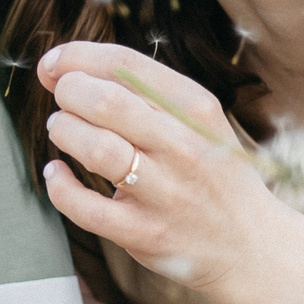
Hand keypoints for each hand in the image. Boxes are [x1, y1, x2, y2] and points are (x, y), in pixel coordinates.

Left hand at [35, 41, 294, 298]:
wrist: (251, 246)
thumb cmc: (211, 172)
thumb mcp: (198, 121)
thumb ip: (142, 92)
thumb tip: (64, 68)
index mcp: (197, 108)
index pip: (127, 65)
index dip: (76, 57)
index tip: (52, 65)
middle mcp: (185, 147)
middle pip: (107, 102)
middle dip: (69, 92)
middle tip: (62, 101)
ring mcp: (166, 193)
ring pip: (96, 149)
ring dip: (64, 132)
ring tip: (61, 131)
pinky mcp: (145, 234)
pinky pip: (85, 207)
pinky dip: (59, 185)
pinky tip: (57, 174)